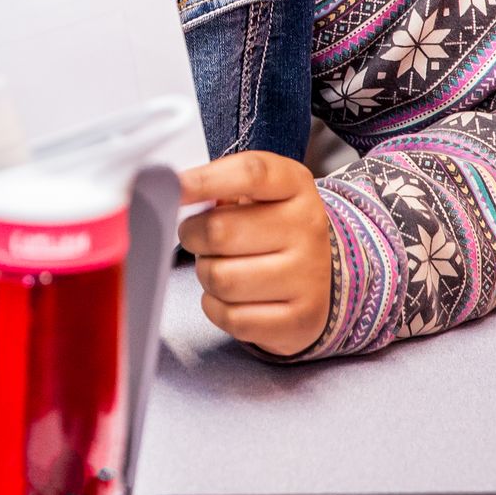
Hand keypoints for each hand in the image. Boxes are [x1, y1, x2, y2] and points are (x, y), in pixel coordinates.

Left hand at [177, 151, 332, 356]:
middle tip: (198, 236)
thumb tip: (174, 191)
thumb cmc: (272, 227)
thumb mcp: (257, 191)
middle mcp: (308, 228)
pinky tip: (232, 296)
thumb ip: (218, 182)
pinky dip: (217, 307)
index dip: (204, 180)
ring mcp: (309, 277)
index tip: (175, 188)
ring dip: (206, 273)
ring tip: (221, 265)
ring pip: (220, 278)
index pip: (250, 174)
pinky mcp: (300, 320)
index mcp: (296, 186)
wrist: (321, 274)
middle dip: (193, 235)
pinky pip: (230, 317)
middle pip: (219, 231)